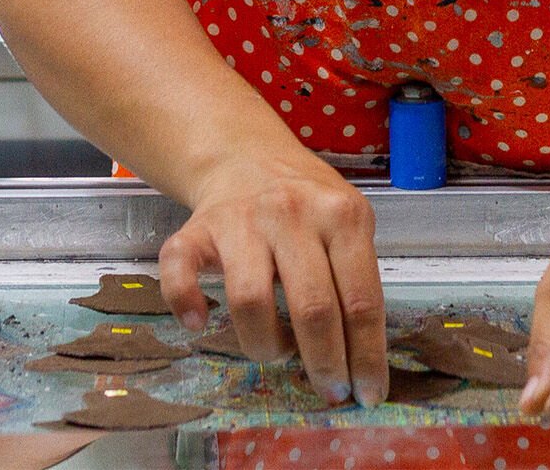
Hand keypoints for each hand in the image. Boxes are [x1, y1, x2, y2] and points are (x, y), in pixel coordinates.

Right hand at [158, 147, 386, 407]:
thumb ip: (356, 276)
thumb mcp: (347, 221)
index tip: (369, 394)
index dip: (366, 356)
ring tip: (278, 348)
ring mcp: (241, 220)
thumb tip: (364, 360)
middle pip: (313, 307)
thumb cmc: (306, 201)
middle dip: (325, 363)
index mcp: (341, 214)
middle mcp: (292, 213)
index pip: (362, 299)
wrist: (246, 155)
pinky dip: (186, 304)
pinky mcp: (195, 230)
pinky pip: (181, 274)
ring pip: (251, 302)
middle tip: (330, 389)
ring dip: (267, 344)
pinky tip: (200, 322)